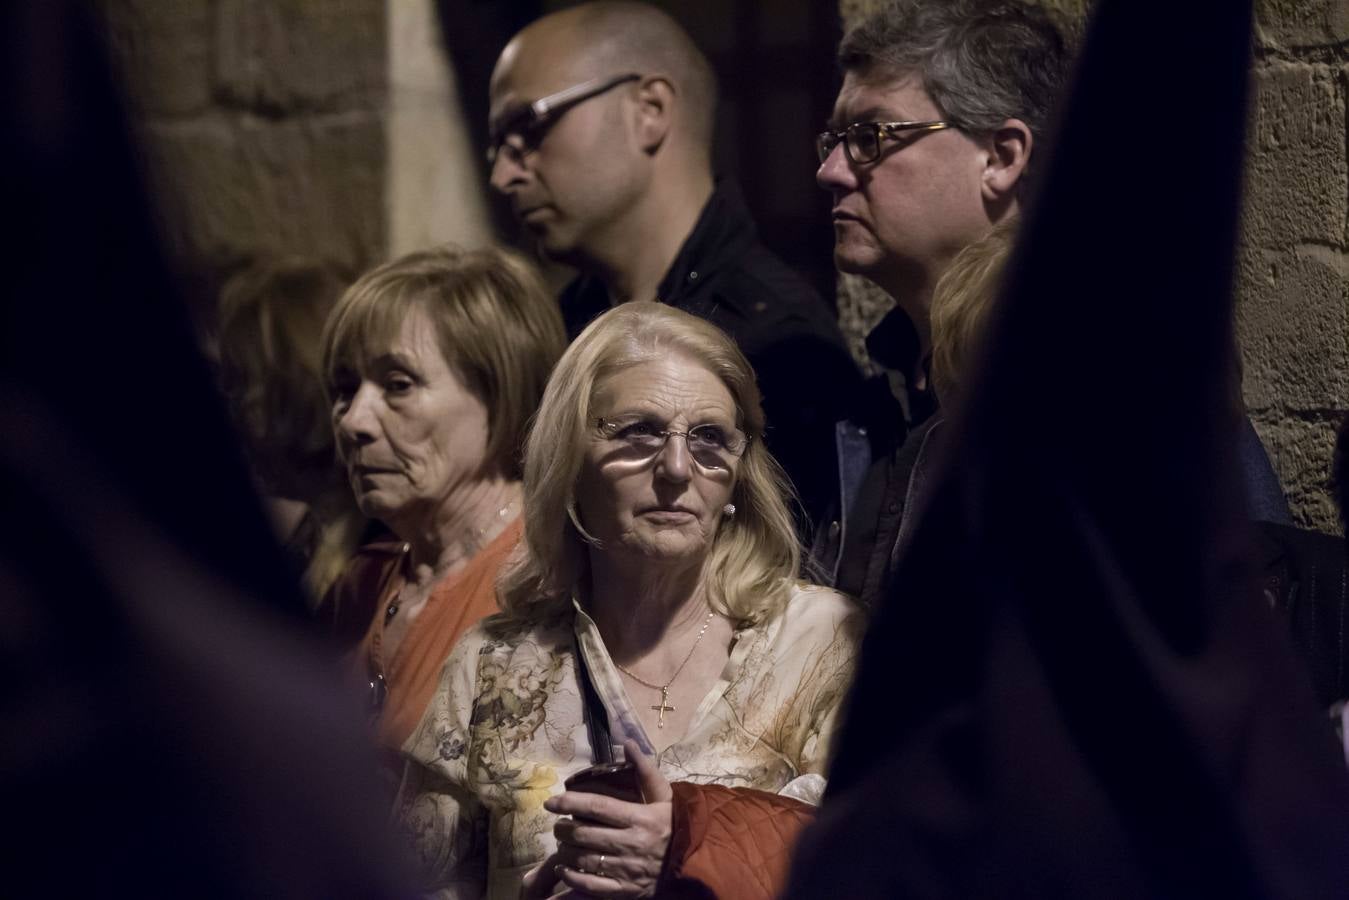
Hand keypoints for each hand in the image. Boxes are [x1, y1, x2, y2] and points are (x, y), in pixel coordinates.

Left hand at [544, 740, 672, 897]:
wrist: (698, 861)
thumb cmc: (677, 825)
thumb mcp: (665, 795)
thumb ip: (645, 770)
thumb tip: (627, 743)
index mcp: (640, 817)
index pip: (597, 807)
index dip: (570, 803)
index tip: (551, 802)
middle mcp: (631, 843)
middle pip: (585, 835)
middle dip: (563, 830)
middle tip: (557, 826)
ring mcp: (628, 869)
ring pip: (585, 861)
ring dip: (565, 853)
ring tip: (561, 846)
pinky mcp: (626, 890)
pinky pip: (592, 887)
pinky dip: (573, 879)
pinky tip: (565, 870)